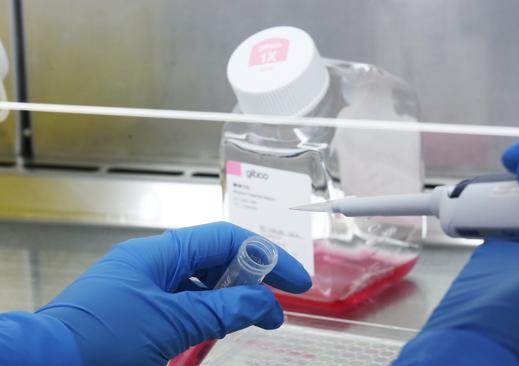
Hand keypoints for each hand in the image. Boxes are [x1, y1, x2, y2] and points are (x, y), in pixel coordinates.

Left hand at [36, 222, 311, 365]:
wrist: (42, 365)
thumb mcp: (170, 323)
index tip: (295, 280)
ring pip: (202, 284)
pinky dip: (208, 314)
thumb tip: (266, 305)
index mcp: (159, 254)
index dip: (266, 255)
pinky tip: (218, 328)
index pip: (225, 240)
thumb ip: (223, 311)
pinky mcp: (138, 312)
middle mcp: (153, 265)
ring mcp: (144, 288)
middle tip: (279, 304)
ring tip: (254, 319)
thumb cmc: (96, 339)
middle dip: (251, 279)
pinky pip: (184, 304)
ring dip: (231, 299)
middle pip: (216, 259)